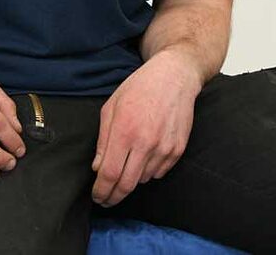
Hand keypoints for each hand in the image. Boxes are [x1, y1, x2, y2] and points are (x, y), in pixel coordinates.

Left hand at [91, 49, 201, 205]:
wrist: (174, 76)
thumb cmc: (139, 88)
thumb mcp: (111, 107)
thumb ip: (103, 140)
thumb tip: (97, 168)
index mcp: (125, 131)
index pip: (109, 174)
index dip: (101, 191)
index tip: (97, 197)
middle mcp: (146, 143)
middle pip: (126, 185)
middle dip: (113, 196)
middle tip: (107, 199)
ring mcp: (164, 147)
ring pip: (143, 180)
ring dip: (131, 179)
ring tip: (127, 165)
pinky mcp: (178, 149)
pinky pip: (159, 172)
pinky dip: (148, 171)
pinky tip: (145, 157)